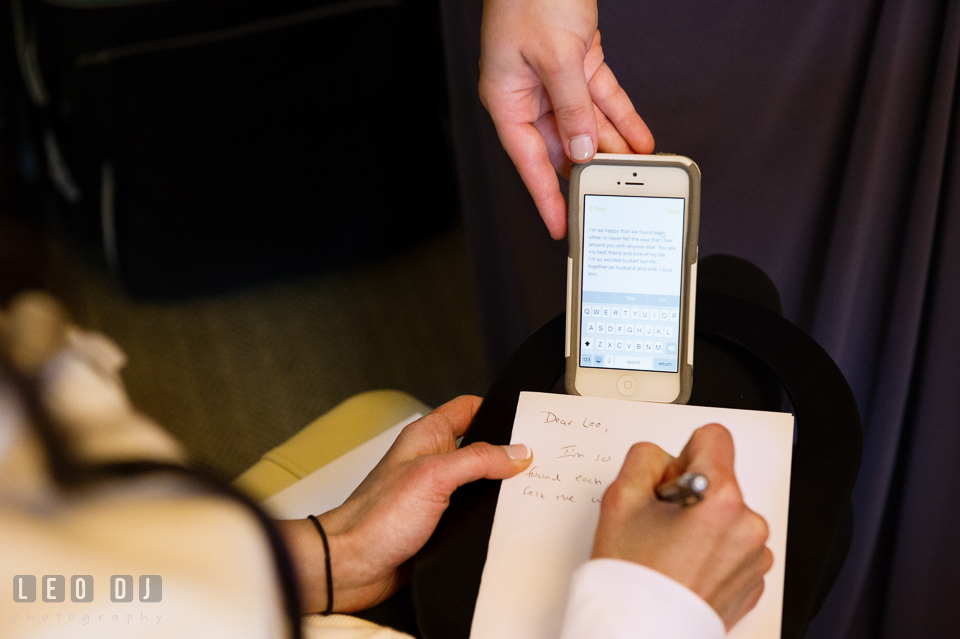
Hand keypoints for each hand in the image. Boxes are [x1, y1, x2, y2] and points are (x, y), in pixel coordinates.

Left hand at [277, 396, 532, 612]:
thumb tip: (516, 452)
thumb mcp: (434, 476)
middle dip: (506, 454)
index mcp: (426, 437)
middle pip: (479, 447)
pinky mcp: (439, 525)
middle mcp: (431, 462)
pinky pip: (472, 514)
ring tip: (530, 492)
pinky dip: (489, 518)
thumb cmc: (374, 518)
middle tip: (538, 460)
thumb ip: (477, 460)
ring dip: (499, 490)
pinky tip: (507, 523)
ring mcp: (435, 494)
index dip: (496, 410)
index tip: (526, 422)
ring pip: (478, 483)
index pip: (468, 409)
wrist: (351, 567)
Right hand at [479, 0, 654, 238]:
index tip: (560, 224)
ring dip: (611, 146)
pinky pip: (601, 100)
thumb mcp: (555, 57)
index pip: (529, 161)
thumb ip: (572, 107)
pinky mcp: (576, 64)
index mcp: (507, 99)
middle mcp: (528, 94)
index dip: (545, 197)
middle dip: (588, 170)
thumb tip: (583, 147)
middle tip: (610, 196)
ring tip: (634, 170)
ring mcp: (552, 80)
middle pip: (561, 146)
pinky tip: (638, 137)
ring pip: (586, 126)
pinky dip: (621, 117)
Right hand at [592, 424, 772, 629]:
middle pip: (719, 480)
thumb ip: (644, 458)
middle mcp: (748, 525)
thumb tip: (664, 459)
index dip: (685, 452)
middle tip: (661, 524)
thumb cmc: (632, 576)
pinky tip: (686, 568)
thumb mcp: (620, 498)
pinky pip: (735, 547)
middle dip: (691, 493)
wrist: (641, 632)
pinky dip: (712, 552)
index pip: (715, 436)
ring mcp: (755, 556)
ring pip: (727, 514)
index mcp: (720, 497)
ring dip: (704, 524)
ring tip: (673, 551)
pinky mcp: (754, 580)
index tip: (670, 478)